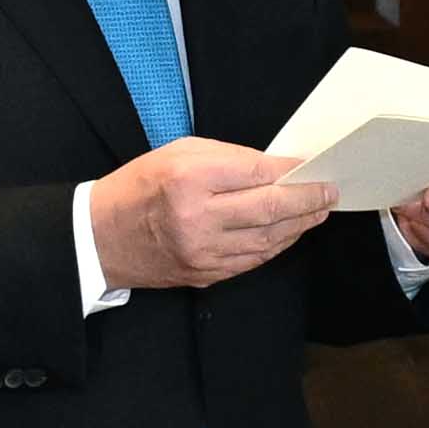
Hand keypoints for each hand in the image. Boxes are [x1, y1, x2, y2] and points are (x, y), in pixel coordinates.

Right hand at [88, 134, 333, 290]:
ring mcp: (203, 252)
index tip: (310, 167)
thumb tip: (273, 167)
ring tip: (317, 210)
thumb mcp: (177, 153)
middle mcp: (198, 219)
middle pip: (271, 209)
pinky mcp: (206, 274)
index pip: (256, 172)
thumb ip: (227, 158)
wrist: (99, 236)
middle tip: (329, 191)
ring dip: (299, 225)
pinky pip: (254, 260)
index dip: (291, 170)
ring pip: (268, 239)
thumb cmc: (138, 188)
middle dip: (308, 199)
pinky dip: (277, 244)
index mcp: (188, 180)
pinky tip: (289, 231)